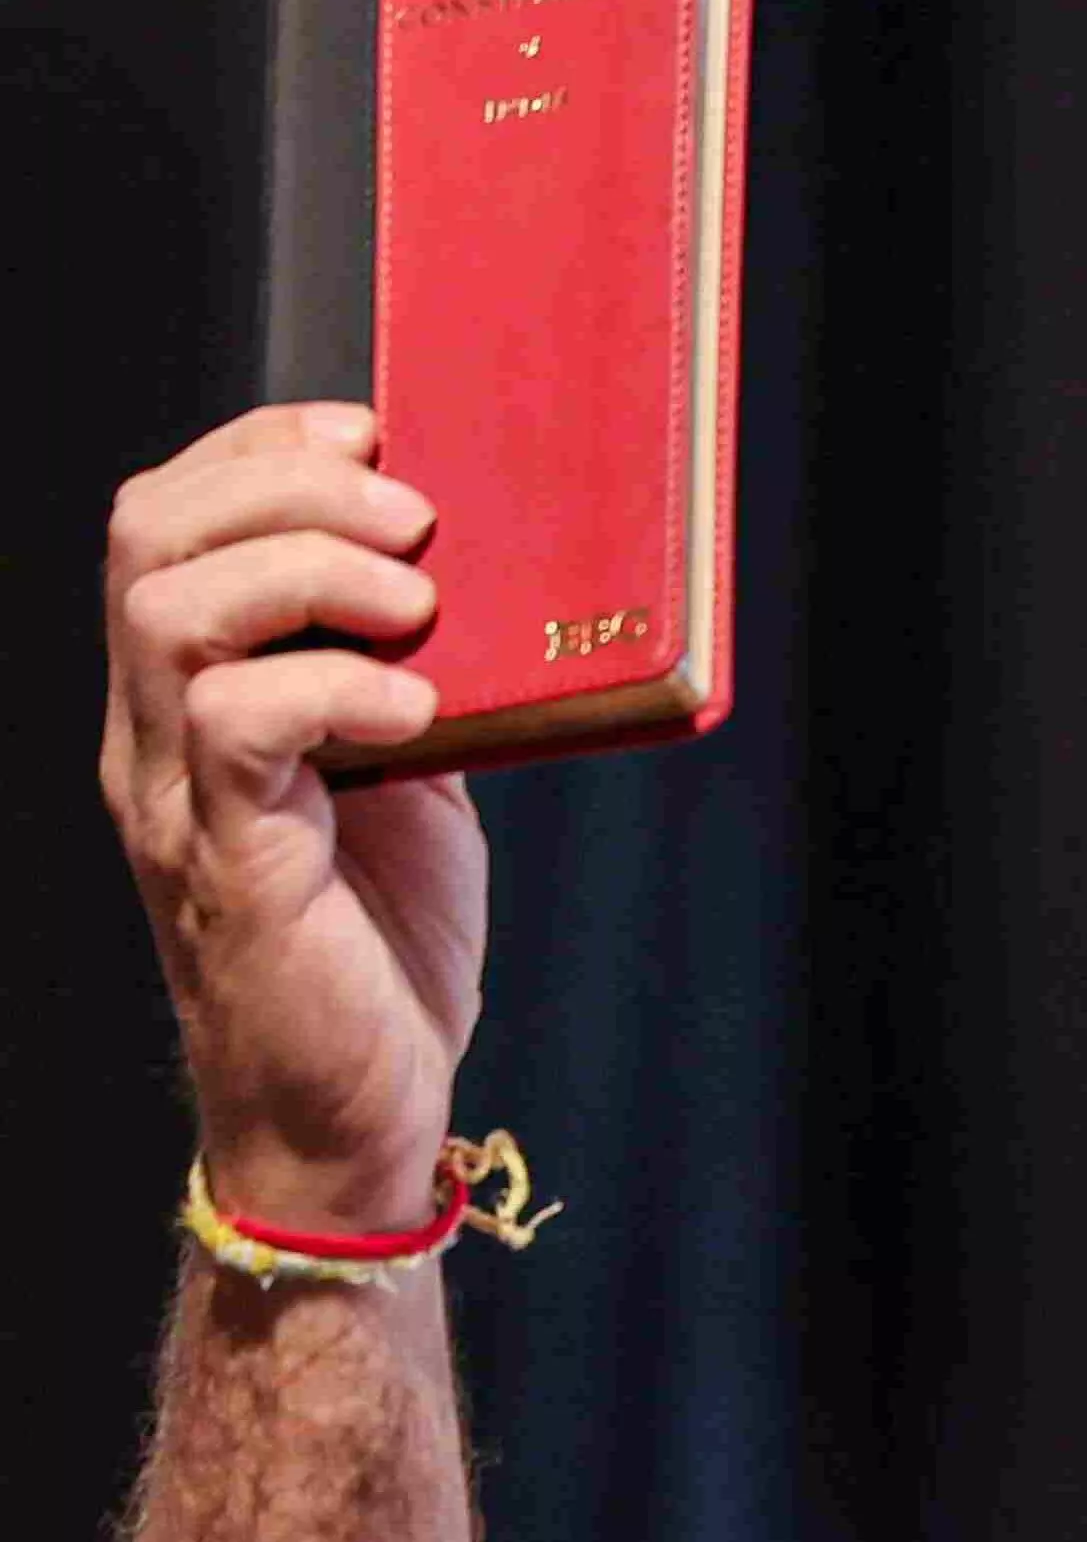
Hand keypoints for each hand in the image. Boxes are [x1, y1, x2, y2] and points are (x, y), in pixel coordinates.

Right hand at [101, 402, 489, 1231]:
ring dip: (307, 569)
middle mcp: (154, 735)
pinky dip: (336, 687)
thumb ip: (409, 671)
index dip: (261, 445)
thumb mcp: (409, 769)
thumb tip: (483, 569)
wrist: (360, 1112)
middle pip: (148, 532)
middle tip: (409, 513)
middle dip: (283, 482)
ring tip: (415, 601)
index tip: (374, 430)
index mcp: (191, 696)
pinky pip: (237, 726)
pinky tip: (417, 710)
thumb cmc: (384, 941)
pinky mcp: (229, 865)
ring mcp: (177, 797)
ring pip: (169, 610)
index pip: (165, 515)